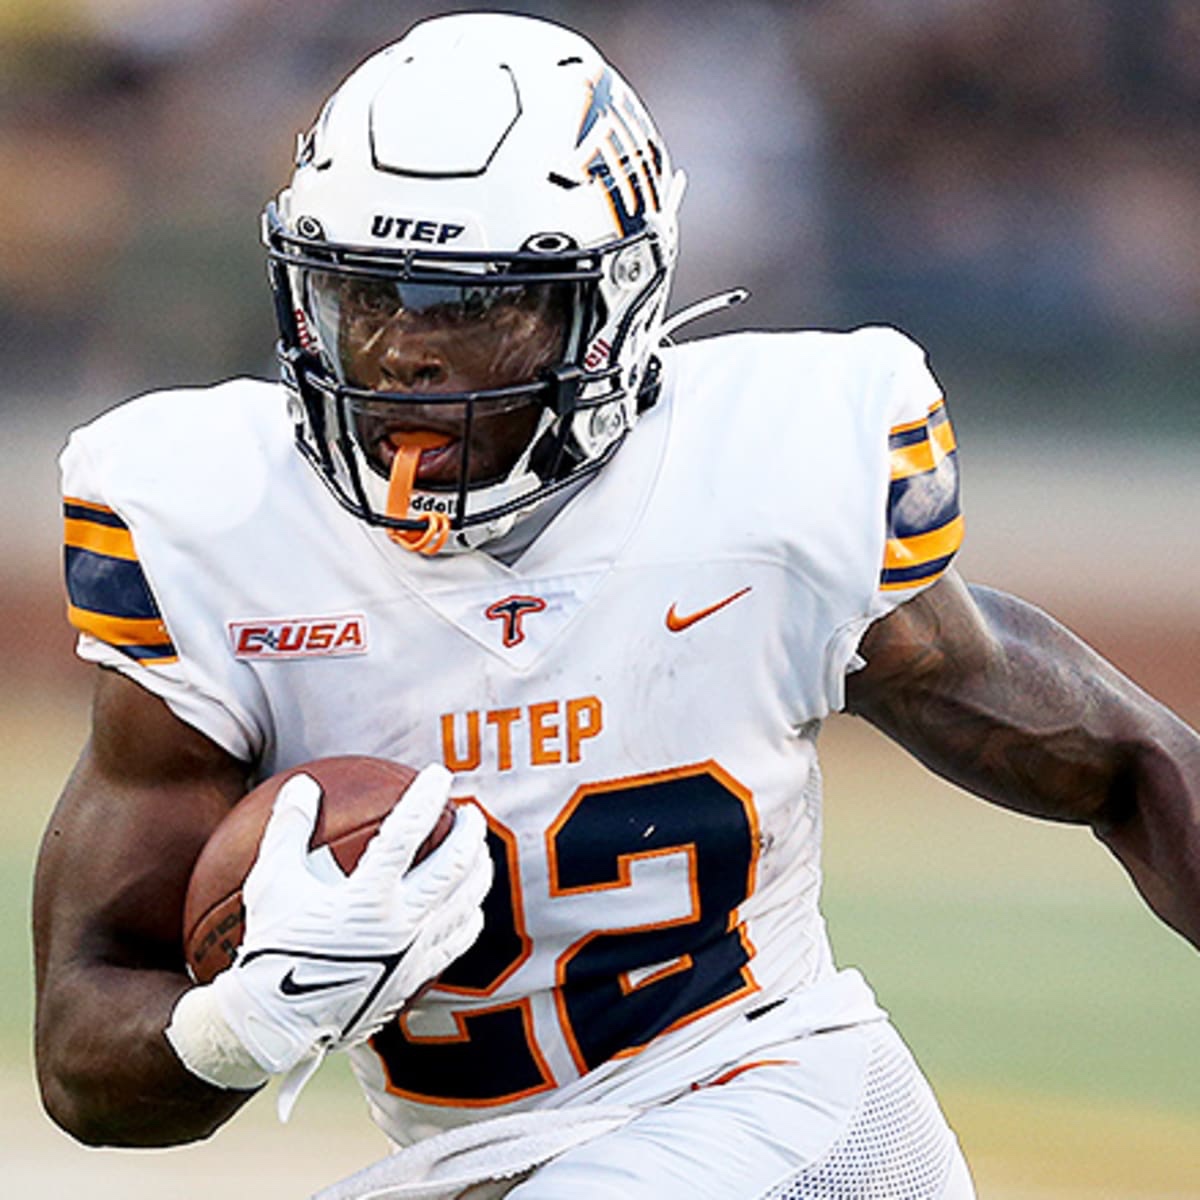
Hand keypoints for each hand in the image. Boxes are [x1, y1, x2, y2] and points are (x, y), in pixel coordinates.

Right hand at [167, 764, 490, 1090]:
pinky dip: (470, 915)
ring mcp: (414, 951)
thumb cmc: (269, 947)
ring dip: (478, 868)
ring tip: (478, 849)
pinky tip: (470, 905)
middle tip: (469, 811)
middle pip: (454, 864)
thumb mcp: (270, 883)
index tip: (438, 773)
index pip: (408, 831)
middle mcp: (400, 921)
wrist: (276, 1024)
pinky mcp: (417, 976)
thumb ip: (287, 830)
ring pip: (467, 900)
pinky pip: (458, 940)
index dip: (426, 797)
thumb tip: (302, 783)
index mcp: (367, 895)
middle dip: (469, 831)